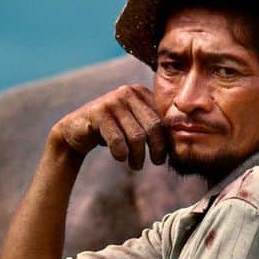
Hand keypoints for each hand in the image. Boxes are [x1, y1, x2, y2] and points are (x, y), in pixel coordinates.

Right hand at [53, 84, 167, 169]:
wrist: (78, 131)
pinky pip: (118, 140)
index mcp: (141, 93)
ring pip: (137, 136)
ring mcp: (112, 100)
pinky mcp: (98, 112)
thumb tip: (180, 145)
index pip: (163, 119)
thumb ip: (154, 128)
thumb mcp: (135, 125)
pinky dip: (121, 154)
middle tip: (155, 163)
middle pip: (153, 127)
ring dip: (137, 156)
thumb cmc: (113, 131)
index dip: (166, 140)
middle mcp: (128, 92)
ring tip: (135, 165)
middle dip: (156, 149)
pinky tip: (119, 158)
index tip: (164, 157)